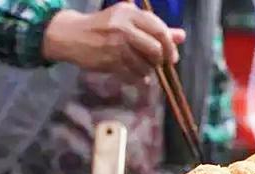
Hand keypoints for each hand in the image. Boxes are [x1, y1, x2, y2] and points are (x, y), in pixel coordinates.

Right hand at [42, 3, 185, 81]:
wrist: (72, 35)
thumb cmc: (105, 27)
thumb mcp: (129, 21)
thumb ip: (156, 29)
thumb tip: (182, 36)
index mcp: (130, 13)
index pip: (159, 30)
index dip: (170, 46)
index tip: (172, 57)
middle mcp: (123, 26)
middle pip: (155, 49)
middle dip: (161, 60)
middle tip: (159, 65)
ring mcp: (115, 44)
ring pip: (145, 65)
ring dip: (148, 71)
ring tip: (143, 69)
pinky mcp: (109, 61)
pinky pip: (133, 75)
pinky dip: (138, 78)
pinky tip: (136, 76)